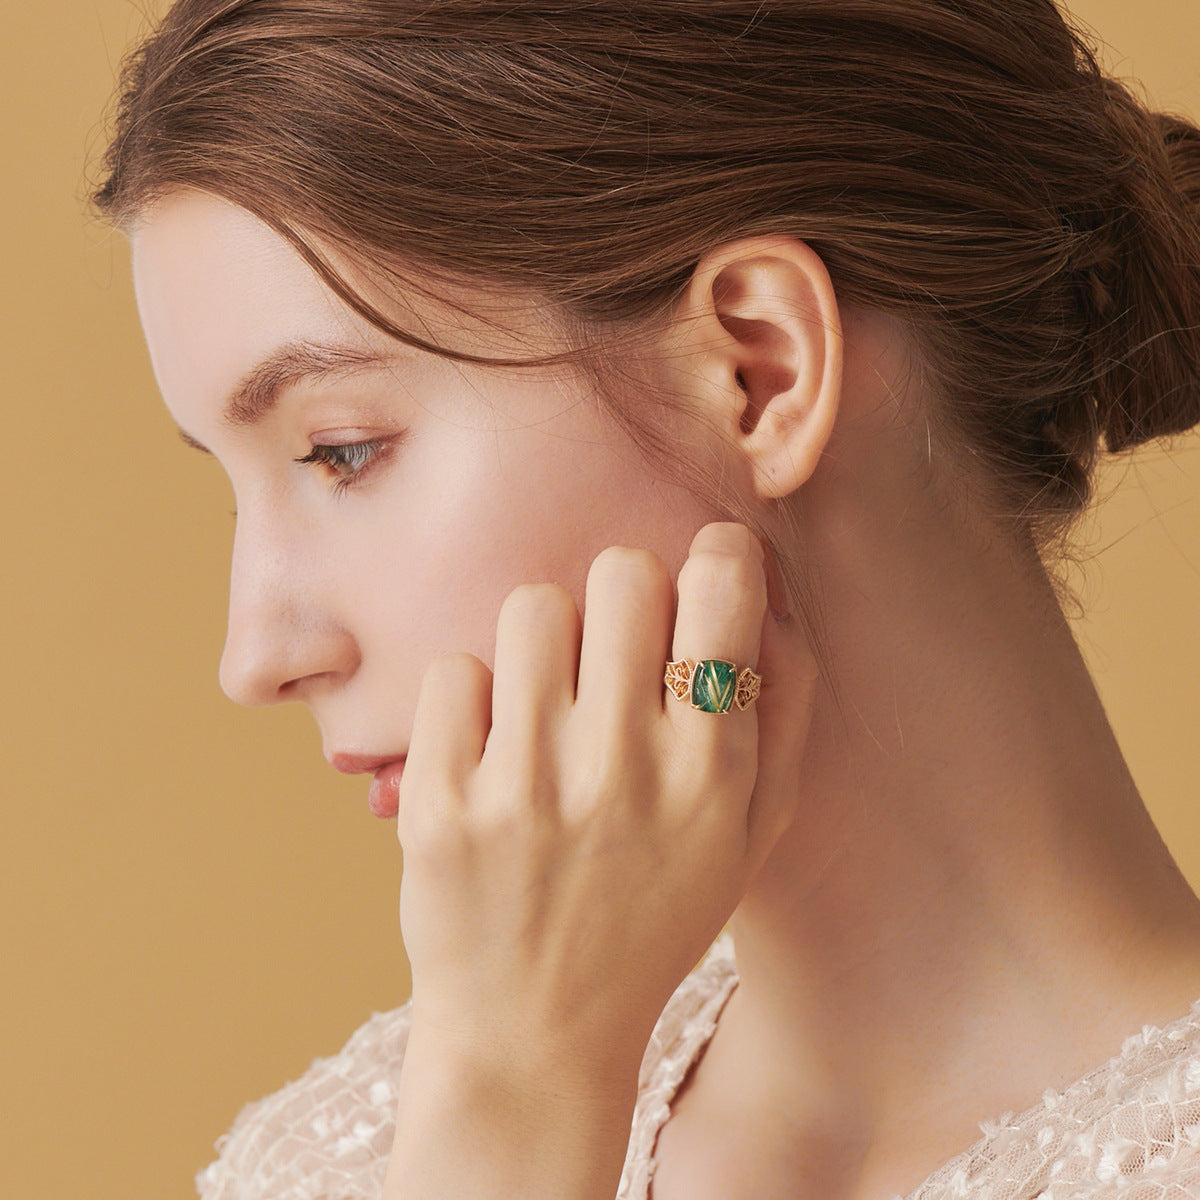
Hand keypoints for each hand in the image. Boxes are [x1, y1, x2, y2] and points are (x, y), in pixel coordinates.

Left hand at [393, 521, 819, 1087]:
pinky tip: (489, 750)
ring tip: (546, 702)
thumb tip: (771, 606)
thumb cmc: (652, 923)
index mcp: (710, 772)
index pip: (722, 586)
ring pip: (533, 606)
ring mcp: (526, 783)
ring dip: (544, 641)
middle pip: (623, 571)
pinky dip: (472, 698)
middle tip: (613, 651)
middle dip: (623, 596)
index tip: (701, 579)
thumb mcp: (751, 840)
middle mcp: (623, 768)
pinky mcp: (441, 801)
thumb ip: (783, 718)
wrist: (535, 1036)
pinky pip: (454, 671)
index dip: (716, 559)